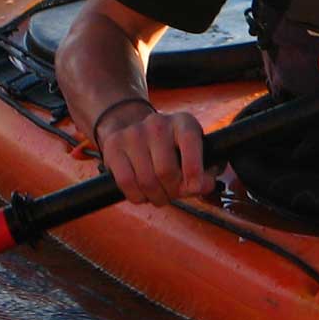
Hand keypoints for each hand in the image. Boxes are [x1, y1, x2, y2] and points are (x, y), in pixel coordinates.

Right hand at [95, 100, 216, 204]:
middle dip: (172, 192)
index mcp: (183, 122)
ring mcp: (133, 133)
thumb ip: (204, 172)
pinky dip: (137, 196)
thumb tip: (202, 186)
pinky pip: (126, 182)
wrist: (134, 130)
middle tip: (173, 195)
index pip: (190, 141)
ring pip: (146, 180)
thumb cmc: (171, 148)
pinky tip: (143, 194)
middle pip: (166, 170)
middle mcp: (158, 123)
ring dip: (155, 197)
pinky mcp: (114, 145)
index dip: (194, 168)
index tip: (194, 187)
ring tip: (159, 195)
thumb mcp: (193, 152)